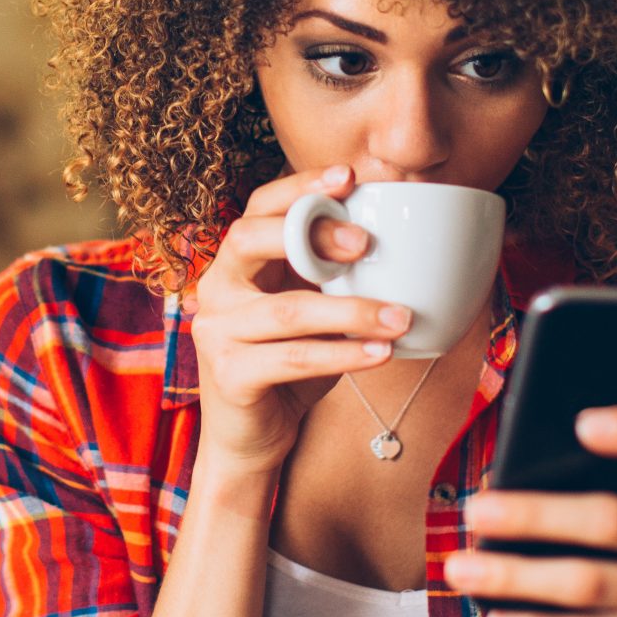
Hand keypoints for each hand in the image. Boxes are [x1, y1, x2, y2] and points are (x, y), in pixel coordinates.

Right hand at [189, 164, 414, 475]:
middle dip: (312, 232)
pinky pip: (294, 358)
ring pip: (287, 309)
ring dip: (351, 311)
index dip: (300, 187)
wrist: (251, 440)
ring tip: (400, 316)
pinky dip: (343, 354)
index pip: (259, 208)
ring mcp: (216, 332)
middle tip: (367, 243)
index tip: (348, 176)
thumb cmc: (288, 368)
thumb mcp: (311, 312)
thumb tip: (399, 241)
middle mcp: (216, 288)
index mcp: (236, 264)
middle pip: (250, 238)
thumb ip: (332, 277)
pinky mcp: (229, 374)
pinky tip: (381, 353)